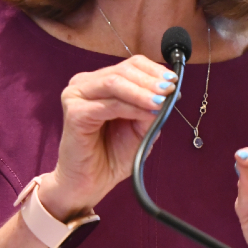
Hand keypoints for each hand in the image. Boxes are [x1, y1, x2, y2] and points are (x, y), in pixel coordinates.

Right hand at [40, 55, 177, 219]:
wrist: (90, 183)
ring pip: (115, 82)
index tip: (173, 80)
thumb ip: (150, 107)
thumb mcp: (139, 127)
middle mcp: (85, 84)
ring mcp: (76, 96)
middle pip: (123, 70)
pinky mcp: (74, 113)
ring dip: (142, 92)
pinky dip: (132, 108)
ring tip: (161, 101)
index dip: (154, 70)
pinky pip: (109, 105)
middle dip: (151, 80)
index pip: (130, 65)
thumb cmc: (111, 155)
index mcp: (99, 82)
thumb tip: (167, 91)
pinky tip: (148, 113)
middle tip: (170, 90)